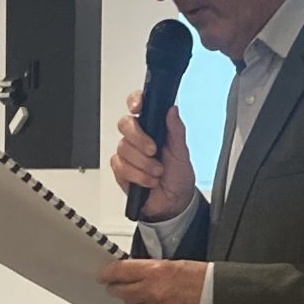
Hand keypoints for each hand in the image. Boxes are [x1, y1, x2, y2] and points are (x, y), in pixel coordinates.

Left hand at [100, 258, 207, 303]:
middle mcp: (153, 294)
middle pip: (120, 292)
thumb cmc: (207, 283)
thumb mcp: (177, 265)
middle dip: (118, 288)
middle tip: (119, 284)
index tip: (104, 274)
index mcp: (156, 273)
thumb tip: (136, 272)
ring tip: (152, 296)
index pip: (119, 272)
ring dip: (136, 301)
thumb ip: (152, 269)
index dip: (108, 273)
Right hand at [109, 92, 196, 221]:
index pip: (138, 104)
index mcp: (153, 126)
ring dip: (143, 163)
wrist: (173, 202)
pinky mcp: (121, 169)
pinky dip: (138, 176)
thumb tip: (172, 110)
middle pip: (125, 124)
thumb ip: (176, 130)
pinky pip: (121, 166)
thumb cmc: (178, 175)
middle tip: (153, 150)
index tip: (138, 107)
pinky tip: (148, 181)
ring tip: (158, 172)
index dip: (134, 101)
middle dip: (139, 139)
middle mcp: (138, 137)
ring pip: (123, 148)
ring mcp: (128, 153)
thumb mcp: (182, 152)